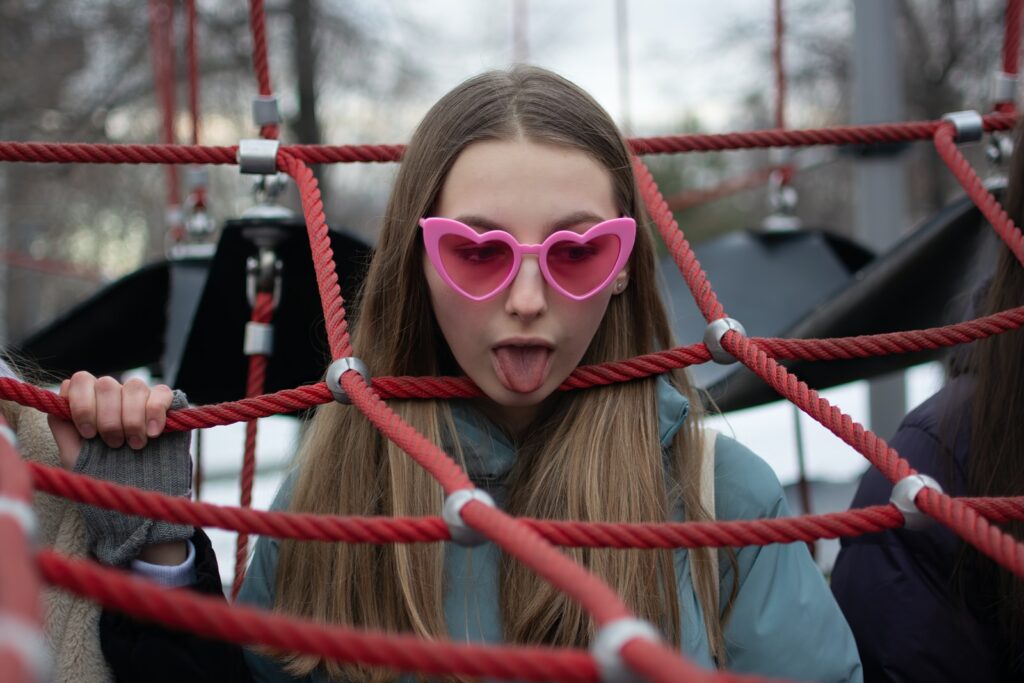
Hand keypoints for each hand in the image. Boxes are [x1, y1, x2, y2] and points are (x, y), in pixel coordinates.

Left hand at [47, 371, 174, 470]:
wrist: (133, 489)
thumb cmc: (100, 472)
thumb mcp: (72, 454)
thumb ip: (62, 426)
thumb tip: (59, 400)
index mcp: (88, 400)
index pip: (80, 380)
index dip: (83, 405)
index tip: (89, 434)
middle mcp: (112, 393)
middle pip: (107, 384)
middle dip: (109, 418)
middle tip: (113, 444)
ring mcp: (138, 396)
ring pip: (134, 386)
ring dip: (133, 418)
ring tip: (135, 444)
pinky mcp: (163, 403)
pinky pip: (161, 393)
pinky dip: (155, 412)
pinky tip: (153, 433)